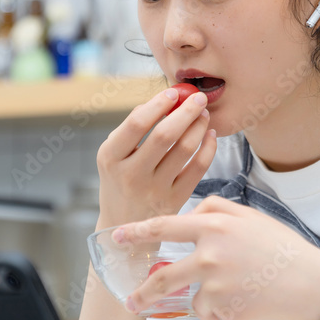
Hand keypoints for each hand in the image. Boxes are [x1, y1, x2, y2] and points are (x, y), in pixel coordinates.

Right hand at [96, 87, 216, 225]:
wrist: (123, 226)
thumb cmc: (120, 181)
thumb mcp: (114, 156)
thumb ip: (132, 128)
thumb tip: (163, 99)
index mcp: (110, 157)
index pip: (136, 124)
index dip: (158, 104)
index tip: (173, 92)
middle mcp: (131, 174)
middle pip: (164, 135)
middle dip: (186, 111)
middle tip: (199, 97)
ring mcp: (154, 189)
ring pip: (184, 150)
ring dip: (199, 126)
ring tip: (203, 114)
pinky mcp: (174, 200)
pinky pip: (198, 168)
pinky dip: (208, 148)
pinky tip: (209, 135)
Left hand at [111, 196, 319, 319]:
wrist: (310, 284)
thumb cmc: (280, 248)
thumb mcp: (250, 217)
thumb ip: (217, 210)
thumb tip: (191, 211)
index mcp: (215, 226)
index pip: (165, 227)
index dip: (138, 232)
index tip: (117, 236)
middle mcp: (211, 253)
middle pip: (165, 277)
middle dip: (144, 293)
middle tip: (130, 303)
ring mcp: (217, 283)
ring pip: (194, 299)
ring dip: (207, 302)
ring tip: (234, 295)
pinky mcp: (226, 308)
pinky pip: (213, 313)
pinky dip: (225, 311)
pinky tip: (250, 301)